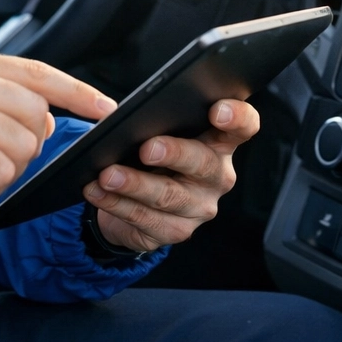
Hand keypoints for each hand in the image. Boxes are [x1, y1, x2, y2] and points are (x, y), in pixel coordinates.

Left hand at [82, 98, 259, 252]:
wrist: (137, 198)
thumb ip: (157, 119)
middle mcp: (217, 175)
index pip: (244, 126)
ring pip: (169, 195)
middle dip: (174, 153)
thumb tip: (127, 116)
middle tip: (147, 148)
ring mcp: (199, 207)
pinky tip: (97, 191)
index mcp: (219, 141)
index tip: (217, 110)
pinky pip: (144, 218)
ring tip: (108, 174)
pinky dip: (116, 204)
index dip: (237, 117)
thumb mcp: (159, 131)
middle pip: (203, 163)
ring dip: (135, 184)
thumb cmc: (150, 153)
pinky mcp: (176, 231)